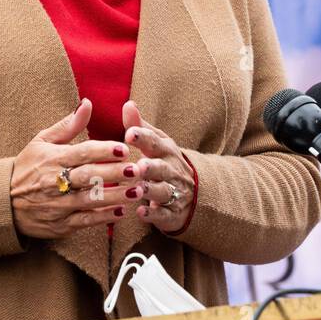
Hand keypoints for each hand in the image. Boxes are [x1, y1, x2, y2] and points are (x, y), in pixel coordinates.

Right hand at [10, 99, 140, 239]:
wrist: (3, 202)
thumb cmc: (27, 167)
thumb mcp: (42, 141)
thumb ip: (68, 125)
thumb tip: (88, 103)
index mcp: (52, 158)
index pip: (82, 152)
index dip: (104, 150)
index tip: (124, 149)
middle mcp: (55, 181)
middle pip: (89, 176)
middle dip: (115, 173)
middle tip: (139, 170)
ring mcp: (57, 205)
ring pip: (90, 200)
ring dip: (116, 196)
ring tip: (138, 191)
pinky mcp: (60, 224)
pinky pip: (85, 221)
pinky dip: (103, 217)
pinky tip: (122, 212)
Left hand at [122, 100, 195, 234]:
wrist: (193, 192)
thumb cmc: (165, 162)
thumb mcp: (157, 143)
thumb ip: (140, 127)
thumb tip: (128, 104)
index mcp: (165, 151)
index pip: (154, 142)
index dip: (143, 137)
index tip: (129, 133)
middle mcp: (171, 170)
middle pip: (161, 168)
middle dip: (151, 167)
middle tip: (139, 166)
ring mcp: (174, 192)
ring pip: (163, 191)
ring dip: (151, 190)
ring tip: (139, 189)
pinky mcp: (172, 213)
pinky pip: (164, 215)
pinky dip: (153, 215)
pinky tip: (142, 213)